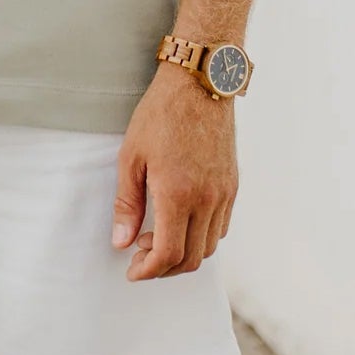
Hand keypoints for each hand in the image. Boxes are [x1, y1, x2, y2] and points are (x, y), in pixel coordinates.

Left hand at [110, 68, 235, 279]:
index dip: (148, 271)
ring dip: (183, 253)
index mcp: (178, 194)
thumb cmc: (160, 114)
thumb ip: (127, 204)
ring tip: (155, 236)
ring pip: (209, 247)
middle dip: (163, 268)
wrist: (200, 83)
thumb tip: (121, 242)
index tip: (132, 271)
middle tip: (140, 256)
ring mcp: (224, 194)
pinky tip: (179, 221)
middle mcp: (207, 200)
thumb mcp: (131, 156)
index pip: (168, 254)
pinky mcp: (233, 185)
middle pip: (192, 259)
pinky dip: (200, 237)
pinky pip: (221, 227)